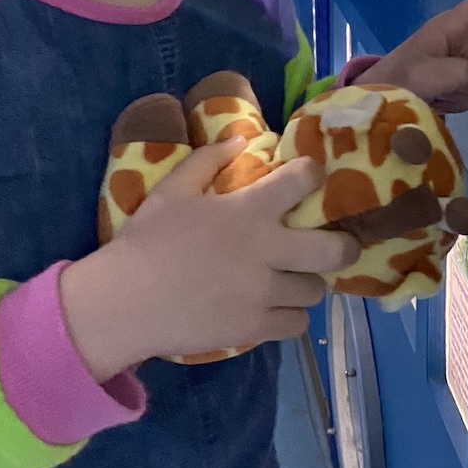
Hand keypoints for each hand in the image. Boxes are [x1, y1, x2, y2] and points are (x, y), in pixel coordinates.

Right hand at [60, 140, 359, 382]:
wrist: (123, 303)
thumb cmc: (146, 242)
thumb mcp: (172, 190)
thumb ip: (208, 160)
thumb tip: (240, 139)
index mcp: (248, 211)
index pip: (303, 181)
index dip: (313, 175)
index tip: (310, 178)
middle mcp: (266, 252)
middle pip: (335, 250)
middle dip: (344, 246)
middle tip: (335, 245)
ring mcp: (262, 294)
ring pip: (315, 290)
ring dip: (307, 282)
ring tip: (292, 279)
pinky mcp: (253, 328)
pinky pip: (297, 325)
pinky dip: (290, 317)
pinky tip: (274, 308)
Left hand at [358, 0, 467, 113]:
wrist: (384, 101)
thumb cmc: (400, 79)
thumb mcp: (427, 75)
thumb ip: (462, 73)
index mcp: (455, 24)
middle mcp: (466, 35)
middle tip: (445, 91)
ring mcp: (466, 55)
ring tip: (441, 95)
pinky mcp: (464, 72)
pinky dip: (465, 98)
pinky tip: (444, 99)